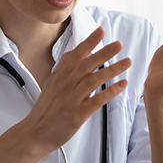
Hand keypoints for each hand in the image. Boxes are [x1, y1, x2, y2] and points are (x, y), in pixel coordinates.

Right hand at [23, 26, 130, 151]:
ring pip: (94, 80)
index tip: (101, 30)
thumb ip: (64, 68)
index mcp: (60, 76)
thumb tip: (73, 52)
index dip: (89, 41)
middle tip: (119, 44)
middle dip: (104, 52)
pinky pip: (97, 100)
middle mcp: (66, 84)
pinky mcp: (78, 114)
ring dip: (112, 70)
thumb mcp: (51, 84)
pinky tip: (121, 85)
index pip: (76, 54)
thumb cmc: (46, 109)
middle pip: (87, 64)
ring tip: (126, 62)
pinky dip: (110, 92)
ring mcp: (72, 99)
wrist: (36, 132)